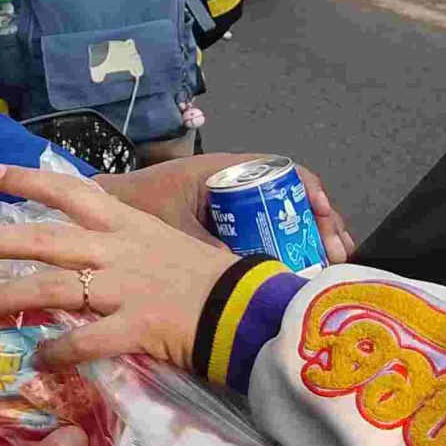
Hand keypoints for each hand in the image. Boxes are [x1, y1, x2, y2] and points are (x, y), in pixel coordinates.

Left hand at [0, 162, 238, 370]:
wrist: (247, 308)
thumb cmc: (207, 274)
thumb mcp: (163, 239)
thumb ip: (125, 240)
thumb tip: (91, 242)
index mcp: (124, 222)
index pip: (68, 190)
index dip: (25, 179)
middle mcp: (116, 249)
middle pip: (42, 239)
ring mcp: (123, 288)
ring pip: (51, 288)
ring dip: (5, 299)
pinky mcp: (135, 327)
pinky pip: (85, 342)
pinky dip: (58, 352)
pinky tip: (37, 360)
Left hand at [88, 153, 354, 263]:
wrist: (106, 212)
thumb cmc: (138, 207)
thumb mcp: (174, 229)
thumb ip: (208, 249)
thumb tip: (252, 276)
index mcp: (223, 172)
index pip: (281, 169)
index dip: (309, 190)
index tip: (324, 216)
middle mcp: (235, 183)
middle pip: (291, 196)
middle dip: (320, 223)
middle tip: (339, 255)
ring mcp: (234, 206)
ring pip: (284, 217)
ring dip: (310, 239)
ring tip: (332, 267)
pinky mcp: (228, 228)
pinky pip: (267, 234)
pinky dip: (289, 251)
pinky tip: (303, 274)